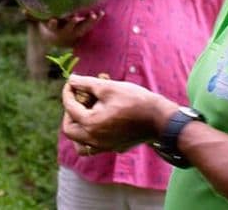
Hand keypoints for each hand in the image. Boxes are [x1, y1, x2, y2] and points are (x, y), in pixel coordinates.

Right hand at [37, 11, 103, 46]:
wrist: (59, 41)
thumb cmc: (48, 28)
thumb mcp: (39, 24)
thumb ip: (32, 17)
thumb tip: (23, 10)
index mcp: (54, 29)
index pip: (52, 27)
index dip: (52, 23)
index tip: (52, 19)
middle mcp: (65, 32)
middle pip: (69, 28)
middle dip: (72, 24)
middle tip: (75, 17)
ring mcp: (75, 33)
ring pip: (82, 28)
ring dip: (87, 22)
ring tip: (93, 15)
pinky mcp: (83, 31)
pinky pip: (90, 26)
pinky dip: (96, 20)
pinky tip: (102, 13)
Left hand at [61, 74, 176, 154]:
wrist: (160, 119)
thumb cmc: (134, 100)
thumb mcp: (108, 87)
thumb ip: (86, 83)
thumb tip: (71, 80)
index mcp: (91, 124)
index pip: (69, 107)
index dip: (68, 92)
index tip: (71, 82)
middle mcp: (95, 140)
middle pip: (69, 130)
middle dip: (70, 112)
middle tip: (79, 98)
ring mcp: (105, 147)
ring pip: (80, 144)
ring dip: (78, 129)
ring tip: (86, 113)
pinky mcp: (115, 147)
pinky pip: (95, 146)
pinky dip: (91, 136)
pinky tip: (101, 120)